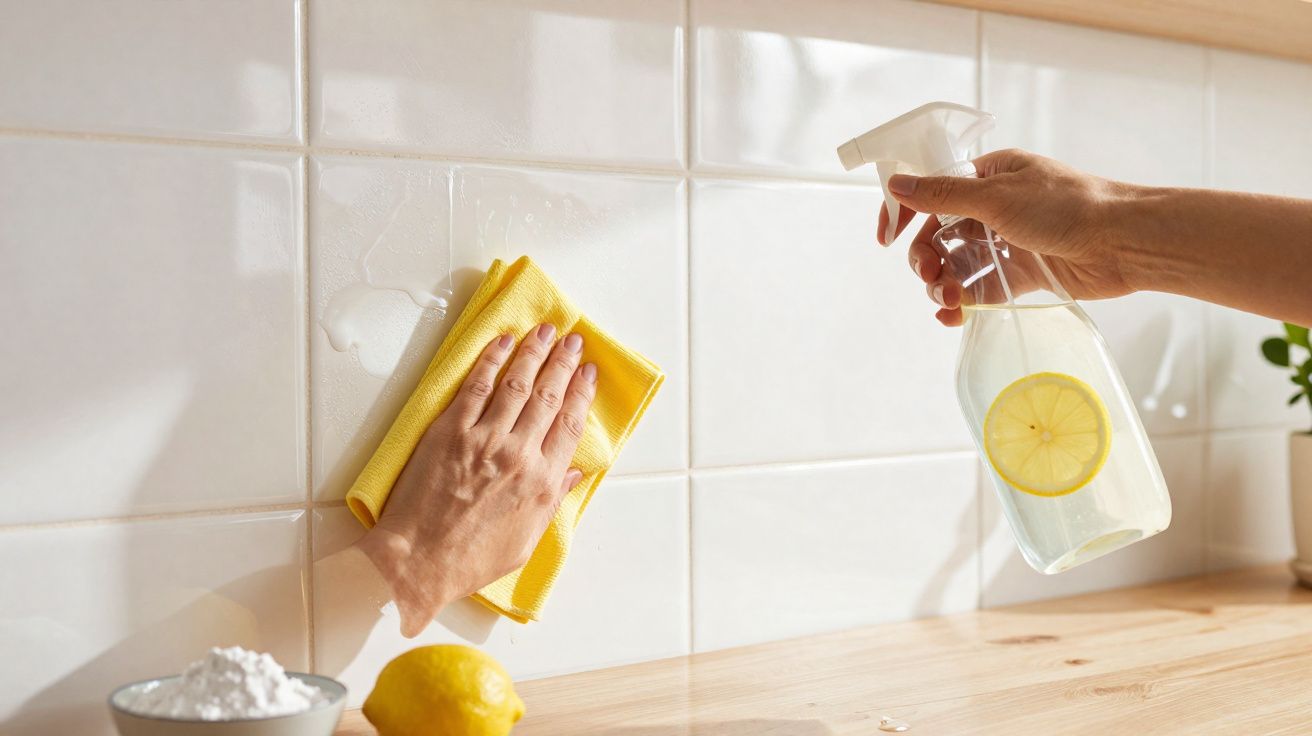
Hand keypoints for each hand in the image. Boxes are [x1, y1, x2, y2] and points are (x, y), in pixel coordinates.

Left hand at [354, 324, 596, 636]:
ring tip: (545, 332)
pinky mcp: (450, 431)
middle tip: (573, 341)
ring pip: (517, 384)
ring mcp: (484, 439)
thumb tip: (572, 475)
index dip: (582, 393)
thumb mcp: (525, 541)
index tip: (588, 373)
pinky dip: (492, 360)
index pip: (569, 425)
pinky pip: (476, 386)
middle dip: (563, 363)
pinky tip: (503, 343)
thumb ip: (552, 503)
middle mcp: (519, 455)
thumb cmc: (470, 559)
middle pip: (549, 396)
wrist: (419, 562)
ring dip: (534, 353)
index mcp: (542, 483)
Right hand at [878, 149, 1138, 325]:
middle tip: (929, 275)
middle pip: (939, 235)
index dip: (905, 212)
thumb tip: (897, 183)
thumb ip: (942, 194)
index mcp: (988, 176)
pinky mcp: (1021, 275)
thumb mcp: (996, 195)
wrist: (1123, 242)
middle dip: (925, 257)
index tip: (886, 237)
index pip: (932, 191)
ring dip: (943, 284)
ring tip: (948, 300)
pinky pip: (981, 289)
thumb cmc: (1067, 205)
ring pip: (957, 265)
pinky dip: (963, 302)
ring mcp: (1007, 243)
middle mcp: (994, 208)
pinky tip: (953, 316)